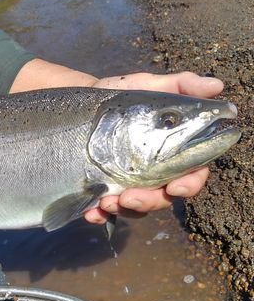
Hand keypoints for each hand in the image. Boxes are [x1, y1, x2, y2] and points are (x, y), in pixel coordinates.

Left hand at [84, 71, 223, 223]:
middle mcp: (152, 174)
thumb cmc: (122, 97)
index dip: (188, 185)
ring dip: (124, 211)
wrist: (84, 106)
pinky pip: (105, 209)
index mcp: (171, 153)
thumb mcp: (148, 86)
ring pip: (135, 208)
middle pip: (161, 198)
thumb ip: (181, 86)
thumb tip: (216, 85)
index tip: (176, 187)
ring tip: (107, 202)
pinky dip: (100, 215)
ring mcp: (128, 184)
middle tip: (129, 198)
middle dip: (149, 202)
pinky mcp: (104, 188)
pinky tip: (91, 212)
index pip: (190, 175)